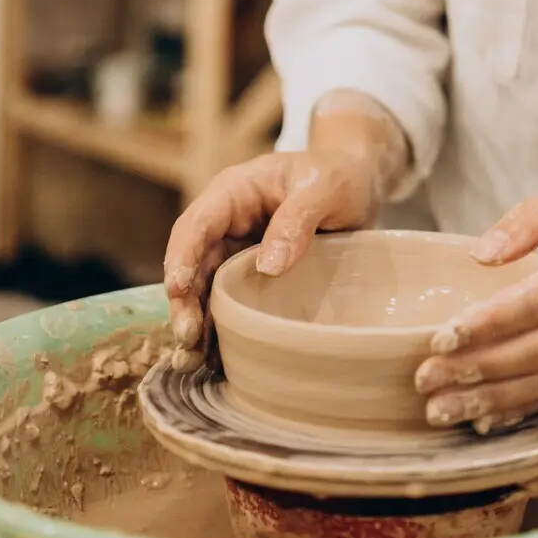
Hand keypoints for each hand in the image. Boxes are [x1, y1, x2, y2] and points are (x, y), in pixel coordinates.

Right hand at [163, 137, 388, 370]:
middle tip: (188, 338)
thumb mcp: (327, 188)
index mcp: (234, 192)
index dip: (183, 256)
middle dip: (185, 301)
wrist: (358, 187)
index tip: (179, 289)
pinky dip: (218, 330)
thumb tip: (268, 266)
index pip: (197, 223)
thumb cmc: (339, 177)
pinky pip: (227, 303)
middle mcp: (226, 224)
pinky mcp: (249, 278)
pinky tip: (214, 360)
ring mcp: (235, 252)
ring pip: (204, 289)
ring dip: (195, 323)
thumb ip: (298, 218)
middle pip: (193, 263)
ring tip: (192, 360)